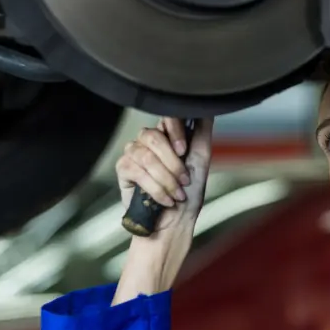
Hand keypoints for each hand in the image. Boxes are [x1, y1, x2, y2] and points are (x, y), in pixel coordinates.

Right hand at [116, 117, 212, 238]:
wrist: (175, 222)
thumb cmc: (189, 194)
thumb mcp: (201, 159)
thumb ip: (201, 132)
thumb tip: (206, 107)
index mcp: (168, 135)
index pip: (166, 117)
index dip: (174, 131)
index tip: (184, 151)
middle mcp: (148, 140)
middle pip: (152, 136)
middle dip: (172, 163)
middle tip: (184, 181)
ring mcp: (134, 153)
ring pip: (146, 156)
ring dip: (166, 180)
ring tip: (177, 194)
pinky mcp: (123, 169)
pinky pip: (136, 171)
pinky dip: (155, 189)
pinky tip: (165, 199)